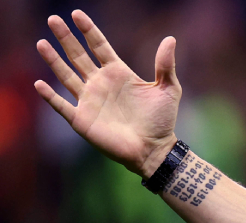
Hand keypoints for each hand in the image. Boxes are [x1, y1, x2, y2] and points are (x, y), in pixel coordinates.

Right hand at [33, 10, 180, 178]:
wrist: (154, 150)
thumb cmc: (162, 121)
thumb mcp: (168, 89)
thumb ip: (165, 65)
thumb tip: (170, 39)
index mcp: (118, 73)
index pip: (99, 46)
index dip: (88, 30)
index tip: (77, 14)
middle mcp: (100, 84)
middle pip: (78, 55)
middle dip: (66, 38)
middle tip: (53, 19)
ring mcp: (89, 100)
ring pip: (66, 75)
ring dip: (53, 60)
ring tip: (42, 43)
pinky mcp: (82, 119)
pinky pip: (61, 105)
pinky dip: (50, 96)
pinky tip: (40, 84)